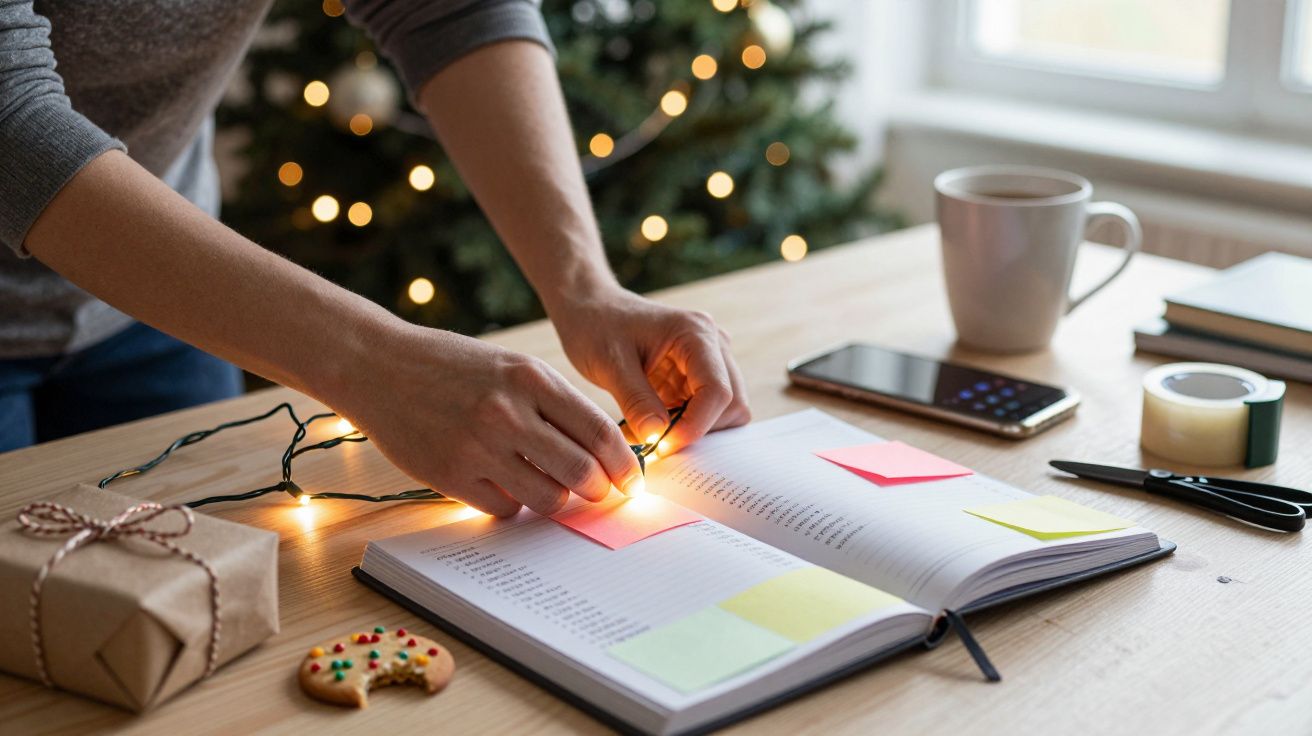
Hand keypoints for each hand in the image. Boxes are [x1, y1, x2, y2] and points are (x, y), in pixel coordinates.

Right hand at [333, 323, 643, 516]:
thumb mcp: (510, 366)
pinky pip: (504, 508)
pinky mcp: (451, 475)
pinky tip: (505, 487)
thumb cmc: (451, 365)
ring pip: (546, 498)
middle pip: (580, 471)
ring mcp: (478, 446)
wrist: (378, 365)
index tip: (630, 480)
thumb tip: (599, 449)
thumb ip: (553, 403)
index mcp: (531, 379)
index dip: (623, 463)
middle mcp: (508, 412)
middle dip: (598, 490)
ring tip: (550, 489)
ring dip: (557, 500)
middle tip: (599, 494)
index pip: (598, 431)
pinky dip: (513, 505)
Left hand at [550, 286, 750, 451]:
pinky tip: (654, 426)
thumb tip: (658, 438)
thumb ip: (636, 400)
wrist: (591, 310)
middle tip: (657, 445)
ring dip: (694, 430)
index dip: (695, 426)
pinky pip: (707, 412)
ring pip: (726, 411)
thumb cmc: (597, 326)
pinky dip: (685, 426)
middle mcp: (713, 345)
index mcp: (696, 333)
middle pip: (732, 404)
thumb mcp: (609, 363)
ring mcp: (710, 361)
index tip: (662, 447)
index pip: (717, 390)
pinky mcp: (698, 377)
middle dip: (699, 430)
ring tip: (651, 433)